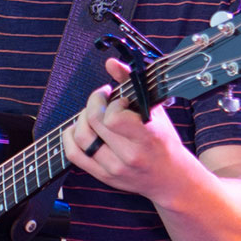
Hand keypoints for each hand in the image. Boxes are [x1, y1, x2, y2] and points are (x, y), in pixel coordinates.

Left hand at [63, 56, 187, 199]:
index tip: (121, 100)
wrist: (170, 178)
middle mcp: (130, 155)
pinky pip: (73, 154)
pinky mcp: (103, 176)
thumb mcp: (154, 110)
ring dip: (82, 117)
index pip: (114, 118)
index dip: (113, 103)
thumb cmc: (163, 140)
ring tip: (93, 113)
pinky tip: (79, 127)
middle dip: (94, 102)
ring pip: (81, 137)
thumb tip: (110, 63)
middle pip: (94, 122)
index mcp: (147, 138)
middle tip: (102, 98)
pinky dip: (70, 137)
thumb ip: (131, 83)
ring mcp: (115, 168)